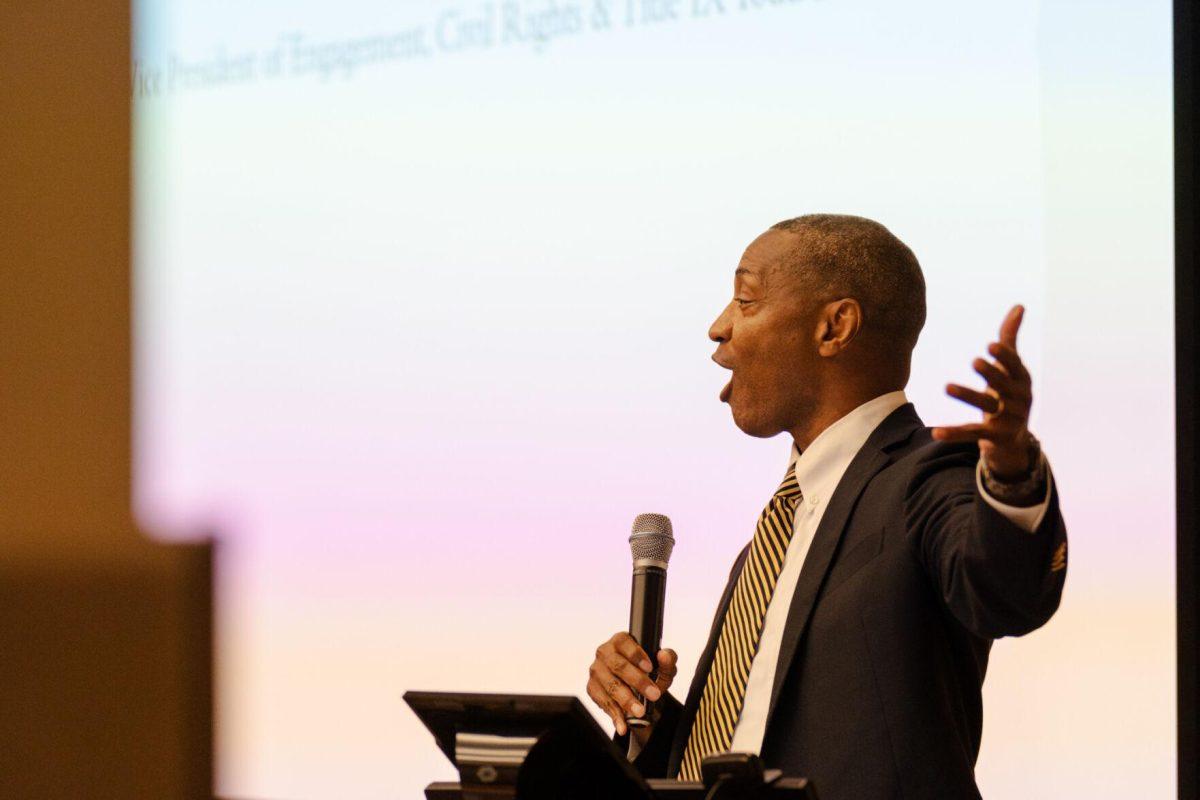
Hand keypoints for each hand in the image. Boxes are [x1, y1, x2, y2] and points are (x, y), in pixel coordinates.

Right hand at [586, 631, 677, 740]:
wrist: (637, 691)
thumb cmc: (649, 673)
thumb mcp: (662, 667)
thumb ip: (667, 660)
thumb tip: (664, 655)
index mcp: (620, 641)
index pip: (624, 643)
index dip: (636, 655)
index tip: (650, 668)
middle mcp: (604, 653)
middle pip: (617, 665)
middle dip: (637, 681)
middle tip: (653, 694)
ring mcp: (596, 671)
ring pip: (610, 685)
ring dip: (626, 700)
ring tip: (640, 711)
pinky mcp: (592, 688)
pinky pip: (603, 702)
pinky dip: (615, 715)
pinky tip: (623, 724)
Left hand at [933, 304, 1036, 479]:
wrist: (1015, 440)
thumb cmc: (1009, 394)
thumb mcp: (1010, 367)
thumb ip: (1010, 337)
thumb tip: (1019, 305)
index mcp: (1022, 379)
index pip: (1015, 366)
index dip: (1004, 357)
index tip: (990, 346)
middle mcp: (1019, 399)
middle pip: (1003, 384)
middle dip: (991, 374)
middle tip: (975, 361)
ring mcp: (1008, 419)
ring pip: (986, 406)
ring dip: (968, 395)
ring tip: (947, 387)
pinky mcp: (994, 436)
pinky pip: (972, 434)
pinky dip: (954, 433)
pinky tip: (935, 432)